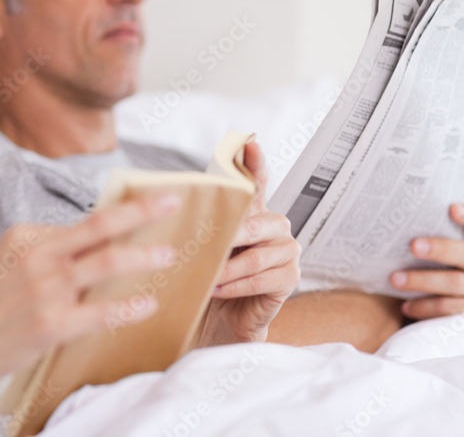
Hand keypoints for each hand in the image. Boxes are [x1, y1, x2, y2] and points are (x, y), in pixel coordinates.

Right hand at [0, 192, 179, 389]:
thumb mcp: (8, 264)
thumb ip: (47, 252)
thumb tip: (94, 246)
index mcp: (25, 235)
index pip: (83, 221)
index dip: (121, 211)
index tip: (149, 201)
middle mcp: (36, 256)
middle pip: (99, 226)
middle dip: (141, 211)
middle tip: (172, 201)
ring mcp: (44, 290)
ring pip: (106, 264)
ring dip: (143, 257)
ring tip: (169, 254)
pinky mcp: (50, 324)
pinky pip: (100, 312)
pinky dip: (127, 307)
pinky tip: (147, 305)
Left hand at [201, 140, 300, 344]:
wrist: (222, 321)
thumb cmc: (211, 279)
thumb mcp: (203, 249)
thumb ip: (202, 226)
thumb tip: (174, 205)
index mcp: (253, 213)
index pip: (256, 182)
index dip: (254, 163)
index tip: (249, 142)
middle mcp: (275, 226)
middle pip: (256, 223)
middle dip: (232, 235)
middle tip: (207, 245)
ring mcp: (287, 251)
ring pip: (258, 254)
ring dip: (229, 267)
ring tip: (208, 278)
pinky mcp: (290, 278)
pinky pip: (264, 278)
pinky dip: (238, 285)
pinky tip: (219, 290)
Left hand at [389, 203, 463, 319]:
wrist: (441, 311)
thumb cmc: (433, 268)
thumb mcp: (435, 252)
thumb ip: (427, 235)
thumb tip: (395, 217)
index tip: (452, 208)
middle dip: (441, 249)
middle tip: (413, 245)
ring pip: (456, 283)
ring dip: (423, 280)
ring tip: (395, 279)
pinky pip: (448, 309)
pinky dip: (424, 306)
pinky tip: (405, 305)